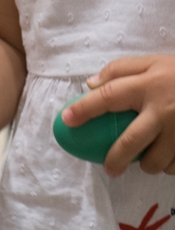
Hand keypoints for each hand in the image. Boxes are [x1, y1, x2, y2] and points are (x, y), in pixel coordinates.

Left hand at [61, 55, 174, 176]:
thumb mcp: (156, 62)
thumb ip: (122, 69)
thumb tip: (89, 85)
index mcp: (150, 84)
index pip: (108, 96)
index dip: (84, 109)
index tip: (66, 120)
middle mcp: (164, 109)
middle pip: (129, 144)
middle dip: (115, 160)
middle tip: (110, 168)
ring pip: (154, 162)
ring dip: (148, 163)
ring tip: (151, 154)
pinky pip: (174, 166)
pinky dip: (171, 163)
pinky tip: (173, 152)